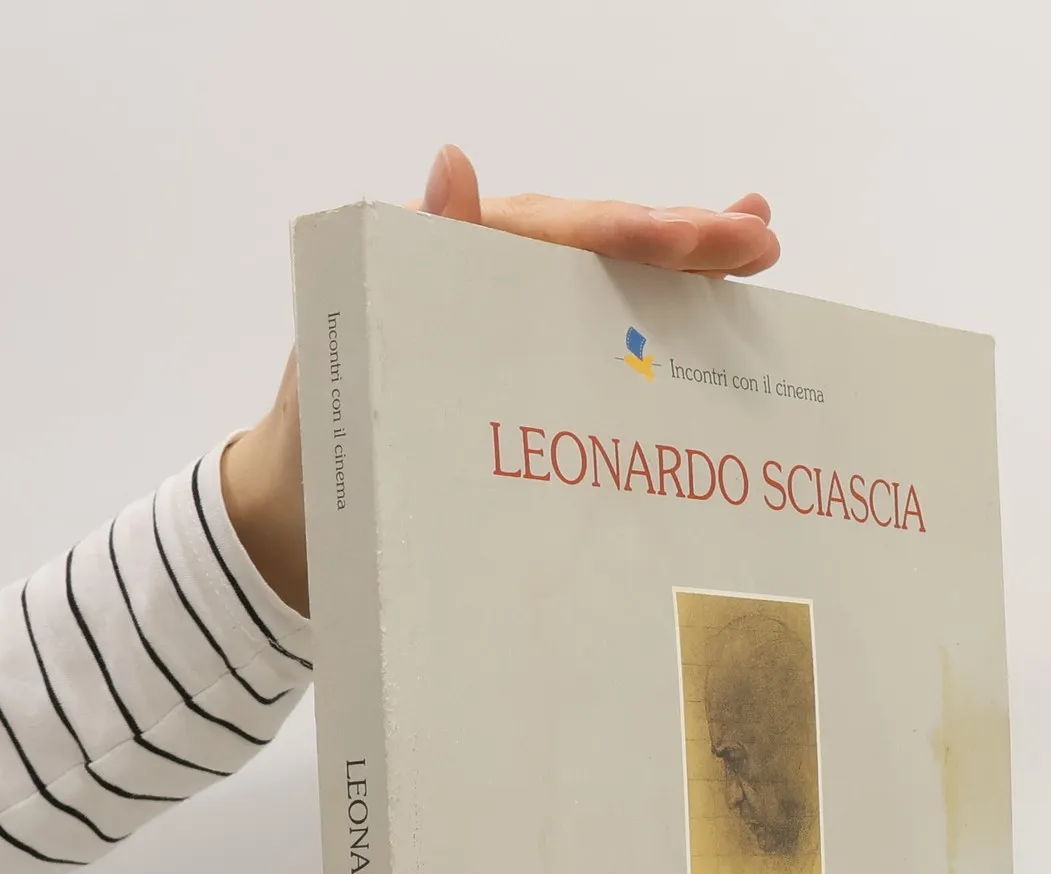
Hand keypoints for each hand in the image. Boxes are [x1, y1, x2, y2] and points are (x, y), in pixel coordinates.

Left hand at [221, 147, 779, 615]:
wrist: (292, 527)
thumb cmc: (315, 457)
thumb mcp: (343, 373)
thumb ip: (393, 277)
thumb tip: (453, 169)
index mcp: (430, 266)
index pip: (542, 234)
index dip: (622, 234)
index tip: (690, 240)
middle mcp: (473, 284)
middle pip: (587, 247)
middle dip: (678, 239)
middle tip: (758, 237)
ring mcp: (501, 327)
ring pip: (602, 284)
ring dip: (682, 267)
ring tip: (756, 243)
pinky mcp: (518, 372)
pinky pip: (594, 335)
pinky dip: (654, 321)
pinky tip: (714, 306)